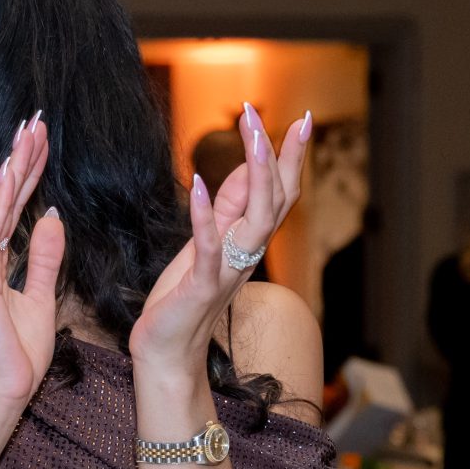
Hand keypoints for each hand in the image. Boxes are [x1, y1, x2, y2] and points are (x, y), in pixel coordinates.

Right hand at [0, 114, 66, 413]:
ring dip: (12, 169)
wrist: (3, 393)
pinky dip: (0, 202)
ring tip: (26, 134)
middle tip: (35, 119)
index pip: (12, 206)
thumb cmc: (18, 354)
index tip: (39, 138)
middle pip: (2, 198)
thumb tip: (51, 218)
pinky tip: (11, 174)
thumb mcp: (41, 298)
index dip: (27, 171)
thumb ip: (43, 259)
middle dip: (20, 157)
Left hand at [129, 103, 309, 381]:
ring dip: (256, 175)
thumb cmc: (182, 299)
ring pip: (255, 219)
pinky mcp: (203, 286)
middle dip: (275, 156)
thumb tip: (240, 169)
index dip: (290, 158)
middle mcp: (246, 254)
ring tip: (253, 137)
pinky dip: (204, 215)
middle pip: (274, 200)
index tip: (302, 120)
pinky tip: (200, 184)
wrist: (167, 352)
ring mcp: (228, 270)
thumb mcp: (204, 245)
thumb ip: (224, 210)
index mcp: (248, 242)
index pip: (277, 194)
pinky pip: (209, 247)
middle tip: (266, 116)